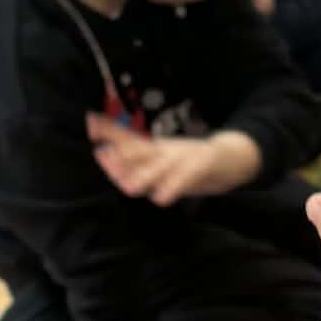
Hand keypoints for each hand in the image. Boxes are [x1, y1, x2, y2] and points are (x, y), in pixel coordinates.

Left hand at [86, 117, 261, 205]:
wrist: (231, 158)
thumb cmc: (187, 163)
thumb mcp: (160, 159)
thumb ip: (134, 160)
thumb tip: (104, 156)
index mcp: (153, 148)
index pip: (126, 140)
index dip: (108, 133)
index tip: (90, 122)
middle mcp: (164, 151)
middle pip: (138, 151)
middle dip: (120, 156)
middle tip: (102, 154)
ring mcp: (183, 158)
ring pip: (160, 166)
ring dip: (145, 175)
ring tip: (130, 185)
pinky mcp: (202, 166)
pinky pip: (186, 178)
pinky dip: (174, 186)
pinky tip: (162, 198)